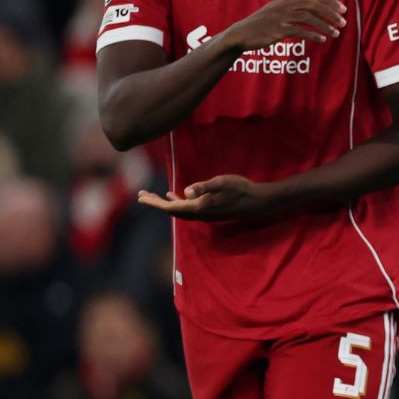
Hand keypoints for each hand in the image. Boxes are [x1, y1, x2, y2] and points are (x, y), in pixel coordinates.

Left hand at [137, 174, 284, 221]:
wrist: (257, 202)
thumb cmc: (241, 189)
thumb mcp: (222, 183)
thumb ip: (204, 187)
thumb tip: (185, 191)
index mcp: (198, 208)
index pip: (170, 207)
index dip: (154, 202)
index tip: (140, 197)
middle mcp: (199, 214)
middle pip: (171, 211)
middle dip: (156, 203)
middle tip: (141, 195)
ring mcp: (205, 215)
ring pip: (179, 211)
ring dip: (166, 204)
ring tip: (153, 196)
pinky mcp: (210, 212)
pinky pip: (188, 210)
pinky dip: (178, 203)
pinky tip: (178, 195)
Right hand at [221, 0, 346, 52]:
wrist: (242, 34)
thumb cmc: (263, 23)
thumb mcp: (278, 10)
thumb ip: (295, 7)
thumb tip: (316, 9)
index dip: (330, 1)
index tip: (343, 9)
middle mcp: (285, 5)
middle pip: (313, 4)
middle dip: (331, 13)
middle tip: (343, 22)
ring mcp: (280, 17)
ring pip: (308, 17)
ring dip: (325, 25)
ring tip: (336, 33)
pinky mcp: (277, 30)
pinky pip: (299, 31)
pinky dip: (313, 35)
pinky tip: (322, 40)